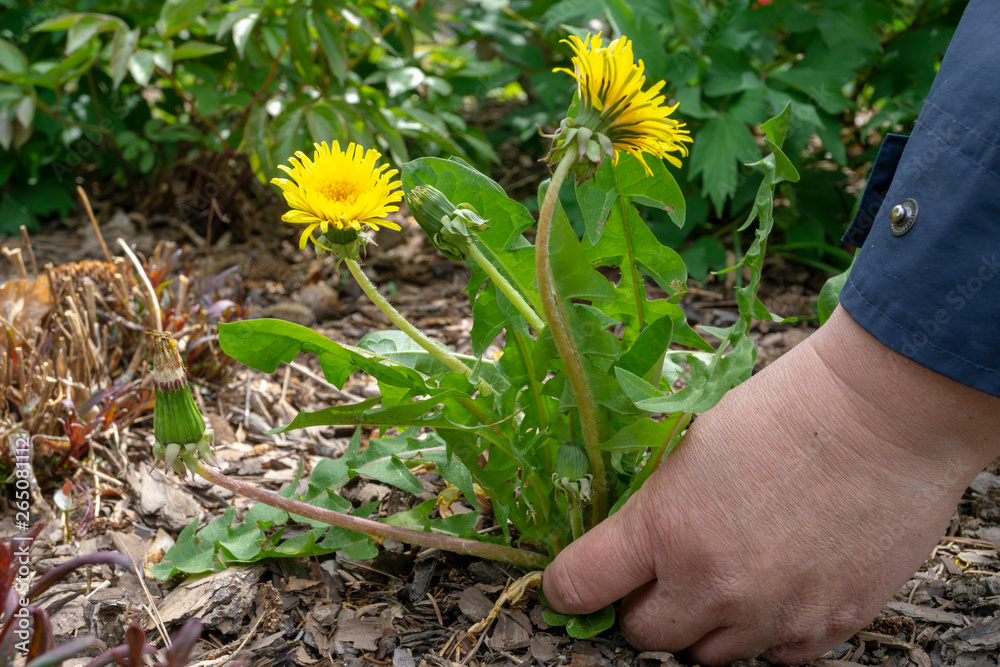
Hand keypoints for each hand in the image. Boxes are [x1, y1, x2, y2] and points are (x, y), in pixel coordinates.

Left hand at [543, 307, 999, 663]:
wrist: (884, 417)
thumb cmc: (785, 411)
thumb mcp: (690, 447)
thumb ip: (654, 510)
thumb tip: (630, 544)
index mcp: (664, 528)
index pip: (579, 586)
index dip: (569, 586)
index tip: (575, 582)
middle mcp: (711, 585)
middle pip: (643, 635)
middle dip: (643, 607)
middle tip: (661, 576)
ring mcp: (771, 615)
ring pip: (708, 655)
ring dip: (704, 623)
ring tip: (727, 576)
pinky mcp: (827, 627)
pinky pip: (774, 656)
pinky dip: (765, 632)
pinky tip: (776, 588)